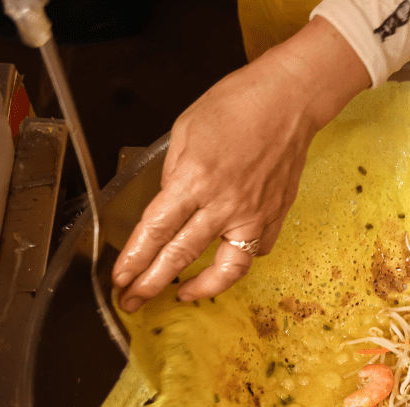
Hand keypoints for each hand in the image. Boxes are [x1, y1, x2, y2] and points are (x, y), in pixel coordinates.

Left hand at [113, 17, 370, 311]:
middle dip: (151, 283)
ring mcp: (253, 215)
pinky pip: (254, 252)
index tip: (120, 277)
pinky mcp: (274, 217)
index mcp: (194, 179)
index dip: (135, 258)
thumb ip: (174, 174)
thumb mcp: (186, 132)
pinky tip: (223, 263)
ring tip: (182, 296)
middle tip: (133, 302)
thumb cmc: (237, 106)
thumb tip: (169, 204)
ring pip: (225, 268)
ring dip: (200, 289)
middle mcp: (223, 204)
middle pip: (180, 256)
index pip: (156, 230)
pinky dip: (237, 260)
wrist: (288, 101)